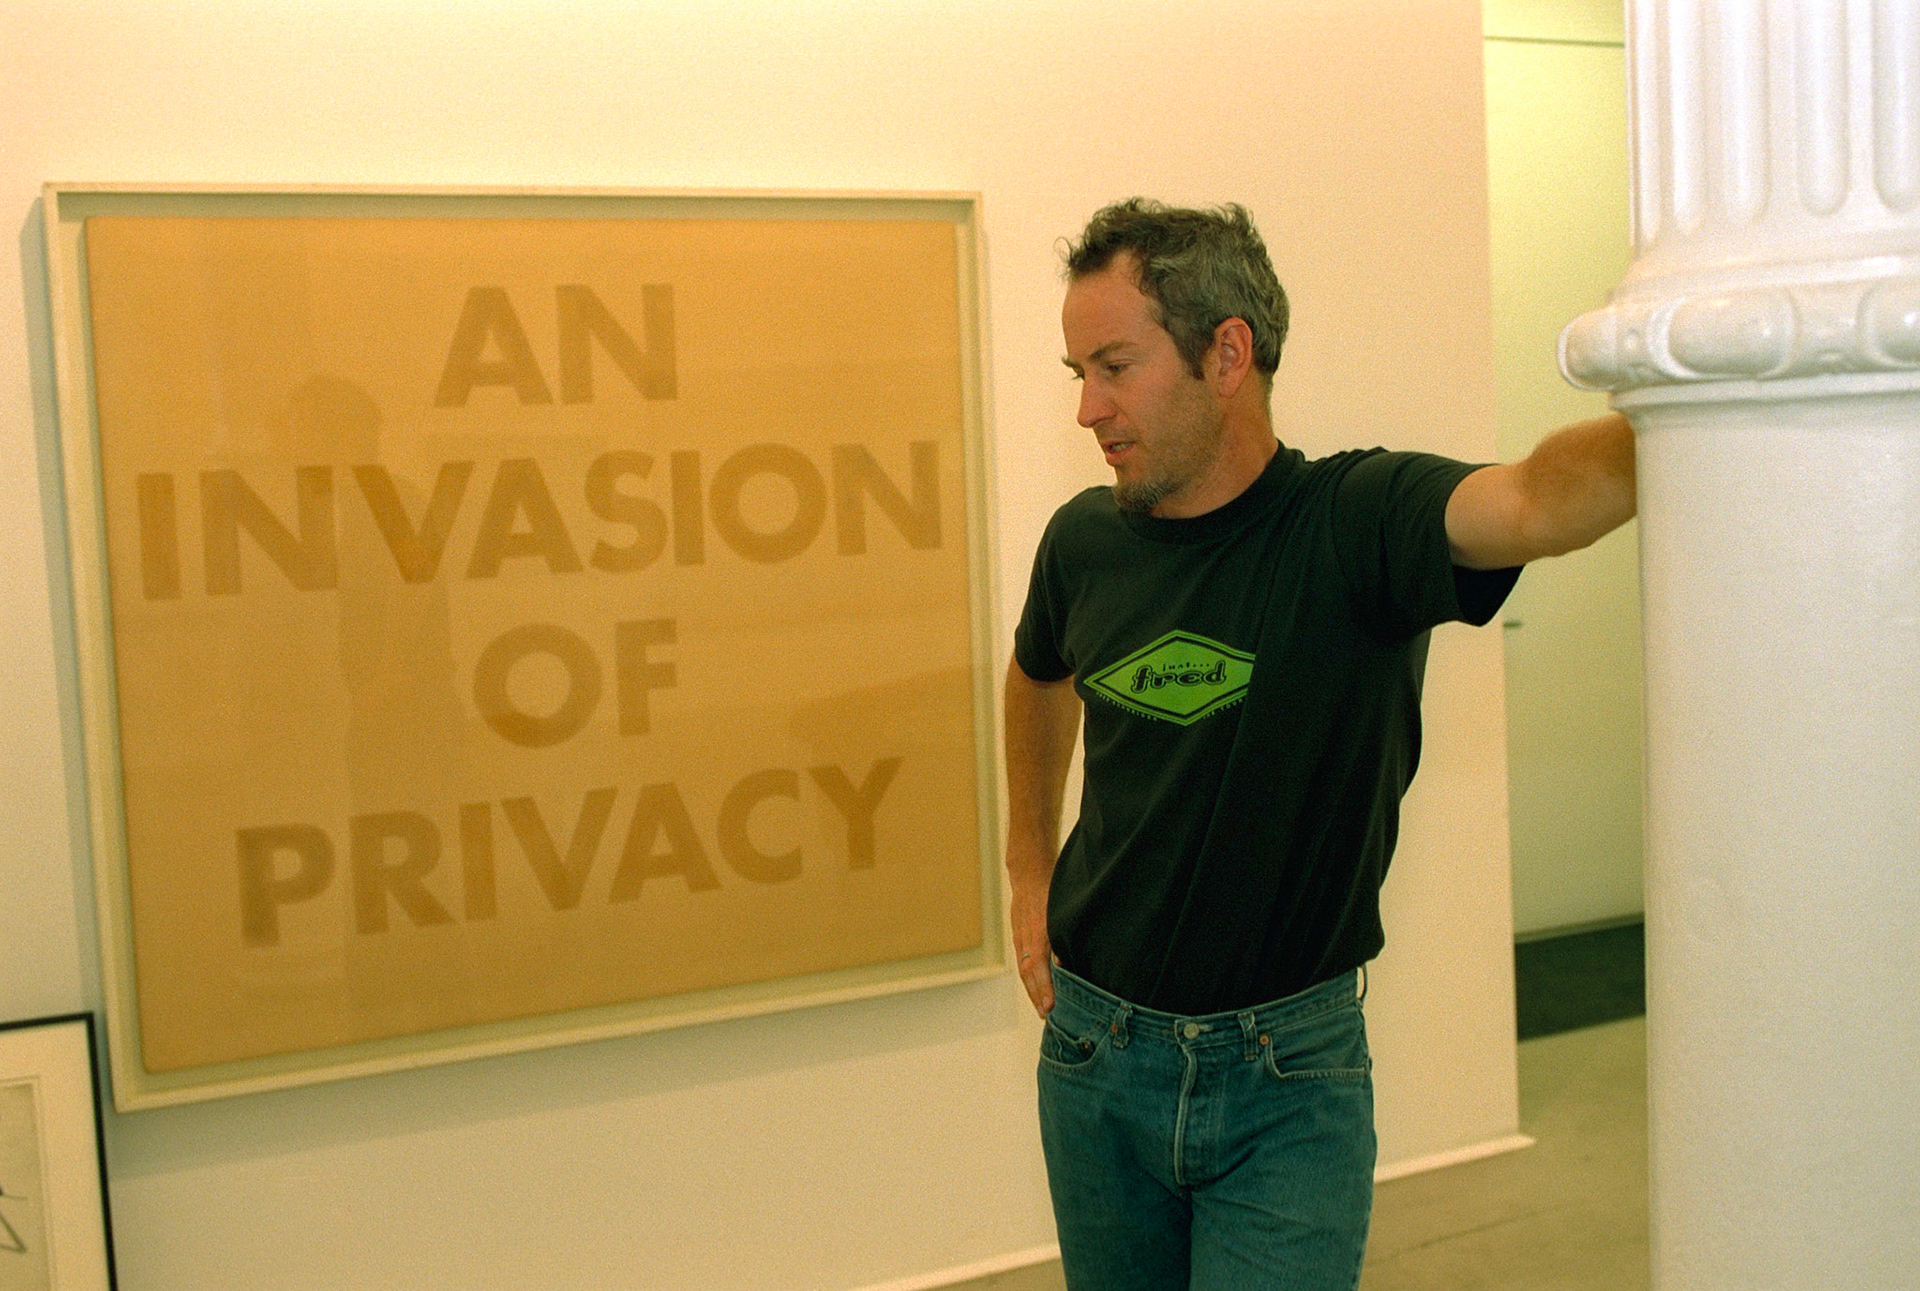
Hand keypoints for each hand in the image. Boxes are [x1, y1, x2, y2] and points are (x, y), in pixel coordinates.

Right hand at [1009, 867, 1054, 1015]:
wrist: (1029, 871)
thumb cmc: (1050, 887)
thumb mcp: (1061, 908)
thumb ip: (1062, 936)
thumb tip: (1064, 965)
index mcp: (1037, 932)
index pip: (1037, 968)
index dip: (1044, 989)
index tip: (1050, 1007)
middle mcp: (1025, 938)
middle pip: (1028, 974)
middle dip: (1037, 996)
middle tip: (1046, 1017)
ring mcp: (1019, 937)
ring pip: (1024, 969)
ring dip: (1033, 990)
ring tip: (1042, 1009)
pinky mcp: (1019, 935)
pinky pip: (1023, 961)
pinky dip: (1030, 977)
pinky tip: (1037, 987)